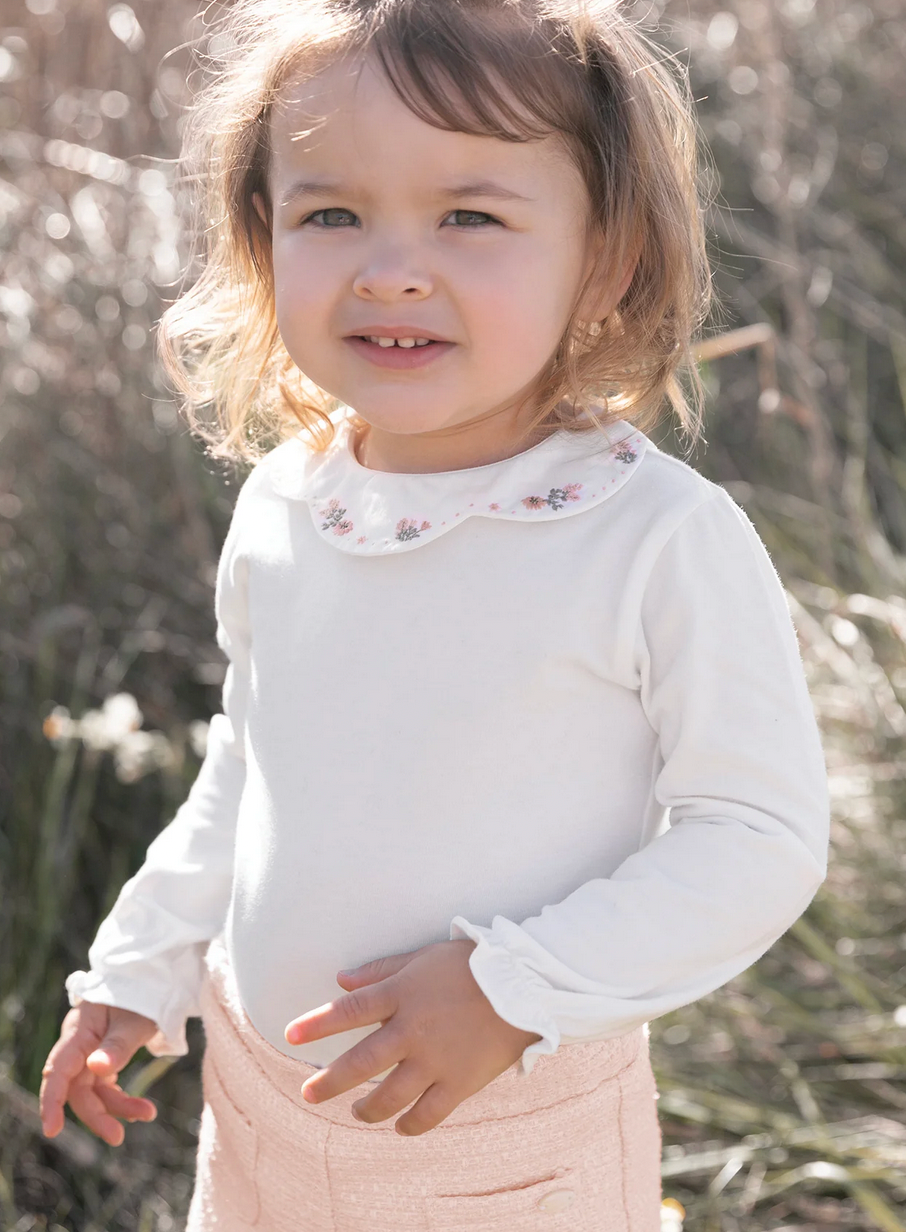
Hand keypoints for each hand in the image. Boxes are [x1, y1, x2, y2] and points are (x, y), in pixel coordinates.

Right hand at [39, 1003, 159, 1145]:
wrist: (152, 979)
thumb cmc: (141, 994)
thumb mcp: (135, 1019)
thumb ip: (118, 1045)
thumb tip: (96, 1069)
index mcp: (79, 1031)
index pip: (59, 1071)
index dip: (52, 1101)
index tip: (52, 1129)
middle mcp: (80, 1045)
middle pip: (79, 1089)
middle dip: (97, 1115)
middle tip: (117, 1137)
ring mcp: (90, 1053)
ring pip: (95, 1091)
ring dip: (118, 1106)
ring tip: (148, 1113)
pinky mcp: (104, 1058)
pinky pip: (106, 1086)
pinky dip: (121, 1099)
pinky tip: (139, 1109)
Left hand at [284, 939, 541, 1136]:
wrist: (525, 985)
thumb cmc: (472, 964)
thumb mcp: (422, 958)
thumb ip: (380, 970)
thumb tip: (340, 980)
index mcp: (402, 994)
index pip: (348, 1011)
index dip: (316, 1023)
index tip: (290, 1035)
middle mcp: (413, 1030)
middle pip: (360, 1063)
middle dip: (328, 1081)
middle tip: (309, 1093)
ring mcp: (436, 1060)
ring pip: (389, 1096)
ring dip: (366, 1109)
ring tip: (356, 1111)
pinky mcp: (459, 1082)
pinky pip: (427, 1114)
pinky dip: (408, 1125)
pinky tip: (399, 1125)